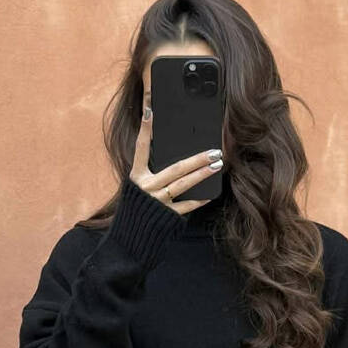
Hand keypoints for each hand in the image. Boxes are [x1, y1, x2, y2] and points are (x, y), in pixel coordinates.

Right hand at [131, 90, 222, 214]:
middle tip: (214, 151)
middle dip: (197, 159)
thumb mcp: (138, 186)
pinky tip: (210, 194)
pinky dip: (198, 200)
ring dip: (202, 174)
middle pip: (175, 169)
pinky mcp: (166, 215)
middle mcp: (146, 187)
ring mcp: (157, 201)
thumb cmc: (138, 207)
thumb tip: (177, 157)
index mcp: (136, 176)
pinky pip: (186, 206)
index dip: (145, 130)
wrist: (131, 236)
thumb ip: (153, 172)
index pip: (141, 149)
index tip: (150, 111)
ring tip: (217, 165)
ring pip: (184, 184)